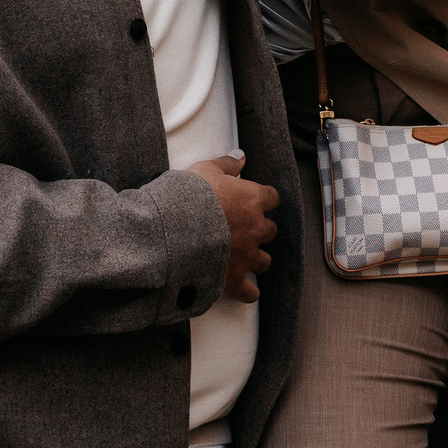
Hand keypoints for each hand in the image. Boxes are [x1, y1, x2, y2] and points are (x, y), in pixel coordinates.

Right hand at [184, 154, 278, 303]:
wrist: (176, 229)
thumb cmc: (191, 195)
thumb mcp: (206, 170)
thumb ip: (227, 164)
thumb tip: (241, 156)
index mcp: (253, 200)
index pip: (271, 198)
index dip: (262, 199)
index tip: (253, 199)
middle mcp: (256, 228)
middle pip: (270, 230)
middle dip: (260, 229)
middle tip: (244, 227)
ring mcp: (247, 256)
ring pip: (264, 260)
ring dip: (256, 258)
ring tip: (244, 256)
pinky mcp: (234, 279)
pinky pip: (250, 291)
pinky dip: (248, 291)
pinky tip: (245, 290)